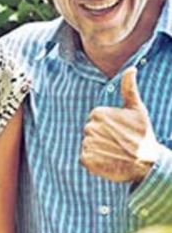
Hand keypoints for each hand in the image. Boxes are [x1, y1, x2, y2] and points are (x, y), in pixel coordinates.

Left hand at [80, 67, 162, 181]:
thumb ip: (129, 88)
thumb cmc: (143, 135)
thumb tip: (131, 68)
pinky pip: (84, 158)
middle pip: (90, 131)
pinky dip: (94, 161)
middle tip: (119, 143)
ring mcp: (88, 143)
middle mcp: (91, 127)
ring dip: (99, 149)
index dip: (108, 126)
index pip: (95, 119)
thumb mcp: (137, 109)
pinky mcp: (86, 159)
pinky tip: (108, 161)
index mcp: (98, 113)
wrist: (148, 164)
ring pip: (88, 144)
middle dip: (102, 137)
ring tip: (115, 152)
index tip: (121, 131)